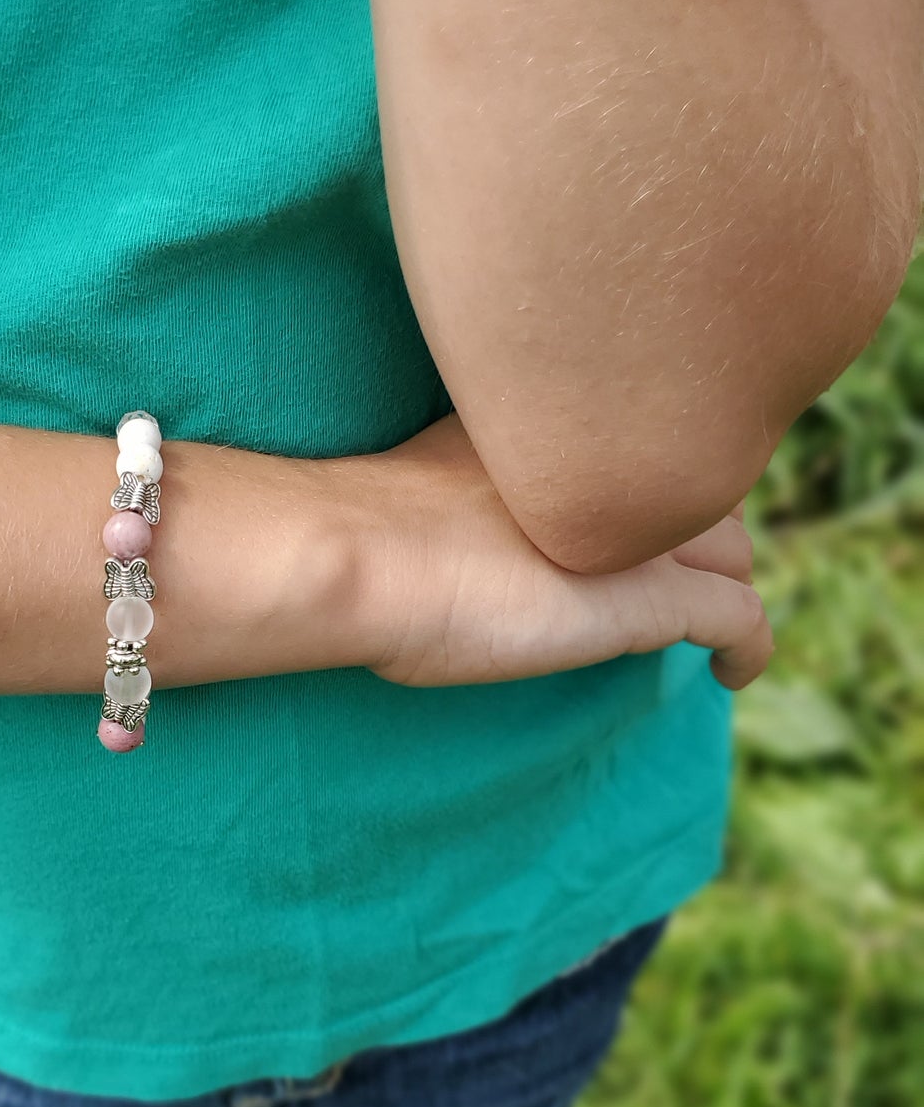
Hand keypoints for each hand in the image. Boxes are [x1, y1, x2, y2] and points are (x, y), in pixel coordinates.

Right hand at [349, 416, 771, 691]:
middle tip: (670, 573)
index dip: (647, 478)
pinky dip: (746, 648)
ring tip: (701, 619)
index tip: (628, 516)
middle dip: (696, 525)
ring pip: (731, 548)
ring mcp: (642, 535)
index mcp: (559, 432)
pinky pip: (739, 618)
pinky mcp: (653, 603)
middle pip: (699, 486)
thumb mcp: (429, 484)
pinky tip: (731, 675)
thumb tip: (461, 530)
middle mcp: (617, 468)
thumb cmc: (365, 530)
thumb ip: (470, 490)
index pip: (643, 440)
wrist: (361, 555)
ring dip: (722, 582)